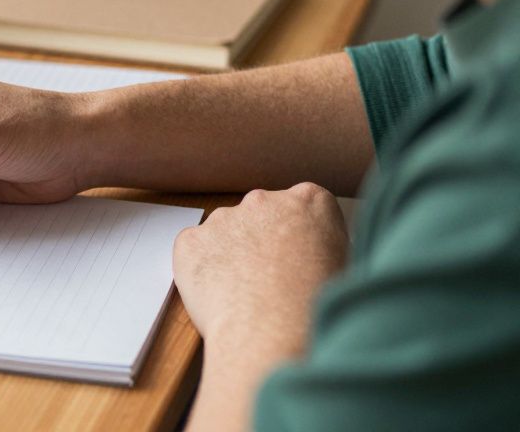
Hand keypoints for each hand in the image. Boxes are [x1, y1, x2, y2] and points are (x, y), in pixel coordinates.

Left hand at [173, 183, 348, 431]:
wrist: (274, 335)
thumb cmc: (317, 311)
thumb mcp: (344, 268)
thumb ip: (323, 245)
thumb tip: (312, 252)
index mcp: (311, 201)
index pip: (302, 206)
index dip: (298, 237)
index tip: (297, 259)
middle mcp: (265, 200)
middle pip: (261, 215)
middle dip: (262, 242)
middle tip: (268, 282)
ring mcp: (223, 218)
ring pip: (225, 233)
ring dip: (231, 255)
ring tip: (246, 297)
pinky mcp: (190, 240)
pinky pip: (194, 251)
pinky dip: (201, 270)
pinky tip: (220, 297)